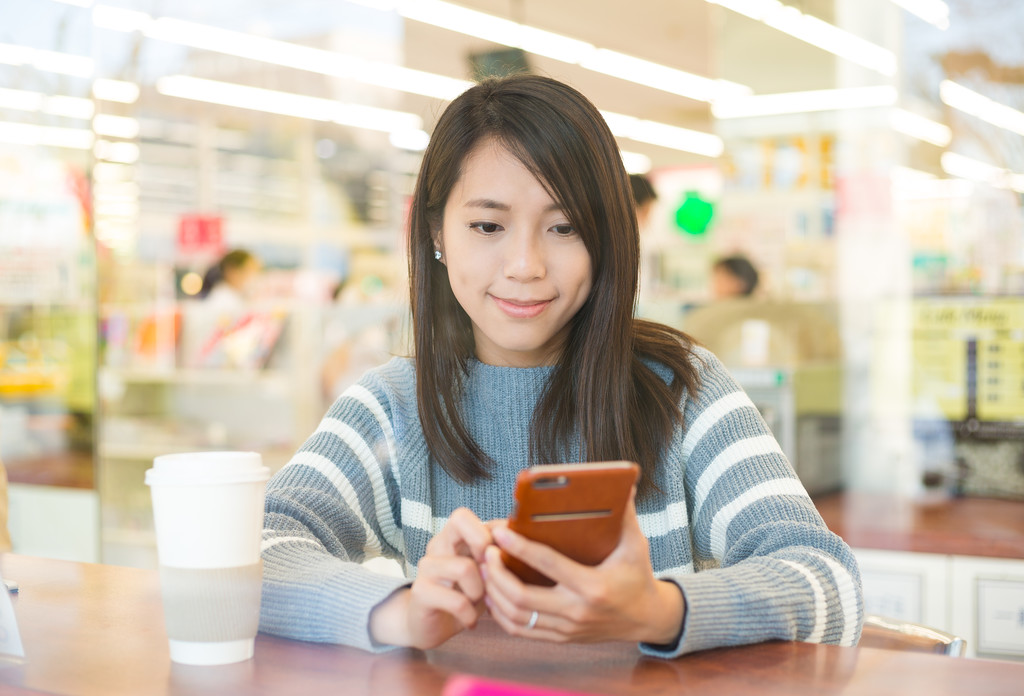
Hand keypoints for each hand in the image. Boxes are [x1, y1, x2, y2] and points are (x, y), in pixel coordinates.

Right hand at [370, 507, 491, 648]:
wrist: (428, 625)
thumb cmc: (462, 594)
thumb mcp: (483, 572)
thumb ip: (497, 553)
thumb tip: (524, 535)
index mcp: (452, 537)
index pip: (465, 514)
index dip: (489, 530)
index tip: (500, 556)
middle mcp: (438, 545)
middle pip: (459, 520)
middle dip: (484, 545)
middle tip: (490, 572)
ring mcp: (427, 567)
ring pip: (464, 567)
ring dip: (480, 591)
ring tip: (480, 602)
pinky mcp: (421, 592)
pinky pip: (457, 600)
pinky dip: (470, 614)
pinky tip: (471, 620)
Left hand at [482, 490, 684, 644]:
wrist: (648, 619)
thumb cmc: (638, 576)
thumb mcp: (636, 545)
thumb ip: (626, 515)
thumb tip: (624, 482)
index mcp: (593, 586)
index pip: (548, 564)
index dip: (519, 547)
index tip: (500, 532)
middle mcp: (577, 611)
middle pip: (522, 597)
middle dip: (497, 574)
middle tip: (486, 552)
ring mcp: (567, 628)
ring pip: (517, 617)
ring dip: (494, 593)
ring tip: (484, 570)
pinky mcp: (561, 638)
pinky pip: (522, 631)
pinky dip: (502, 614)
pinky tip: (494, 595)